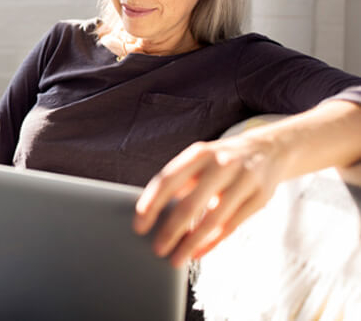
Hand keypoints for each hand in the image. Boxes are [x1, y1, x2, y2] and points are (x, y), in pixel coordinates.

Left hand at [132, 132, 291, 266]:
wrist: (269, 149)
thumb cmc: (221, 160)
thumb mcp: (199, 160)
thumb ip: (179, 181)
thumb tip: (152, 213)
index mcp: (198, 154)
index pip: (167, 180)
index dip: (151, 205)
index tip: (139, 226)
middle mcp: (221, 164)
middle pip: (190, 204)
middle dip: (171, 231)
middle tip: (157, 249)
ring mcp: (243, 180)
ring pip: (213, 220)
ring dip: (192, 243)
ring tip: (176, 259)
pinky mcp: (260, 198)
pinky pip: (232, 226)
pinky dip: (212, 242)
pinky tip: (197, 253)